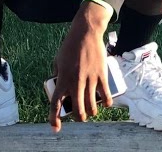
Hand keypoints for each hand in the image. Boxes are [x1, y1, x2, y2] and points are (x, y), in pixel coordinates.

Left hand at [48, 2, 112, 131]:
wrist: (86, 33)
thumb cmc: (70, 46)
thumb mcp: (58, 60)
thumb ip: (57, 74)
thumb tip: (60, 85)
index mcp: (62, 79)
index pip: (56, 103)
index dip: (54, 118)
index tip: (55, 127)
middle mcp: (76, 82)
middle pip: (77, 110)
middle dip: (79, 118)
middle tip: (80, 117)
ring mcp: (90, 79)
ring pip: (92, 105)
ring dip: (92, 112)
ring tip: (92, 112)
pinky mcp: (101, 75)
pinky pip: (106, 95)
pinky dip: (107, 103)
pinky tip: (106, 104)